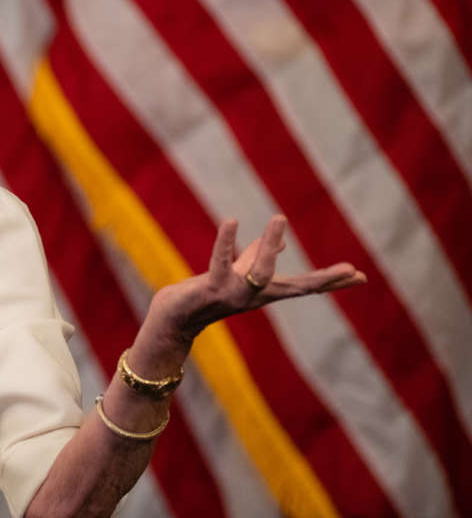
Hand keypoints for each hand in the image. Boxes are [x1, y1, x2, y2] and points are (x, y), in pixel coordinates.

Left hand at [150, 215, 365, 344]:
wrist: (174, 317)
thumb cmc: (205, 293)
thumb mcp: (237, 272)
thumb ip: (257, 256)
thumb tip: (278, 242)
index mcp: (264, 291)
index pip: (304, 286)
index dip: (331, 281)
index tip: (361, 276)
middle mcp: (254, 296)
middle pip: (296, 289)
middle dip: (324, 280)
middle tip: (352, 269)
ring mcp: (234, 294)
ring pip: (260, 273)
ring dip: (269, 245)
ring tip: (279, 217)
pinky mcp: (210, 288)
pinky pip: (220, 263)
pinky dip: (225, 242)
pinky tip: (232, 221)